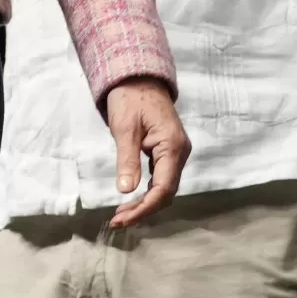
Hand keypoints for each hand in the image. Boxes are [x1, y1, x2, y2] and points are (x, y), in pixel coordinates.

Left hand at [103, 76, 191, 228]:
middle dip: (143, 209)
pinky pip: (161, 178)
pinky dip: (147, 192)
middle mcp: (179, 153)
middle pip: (165, 192)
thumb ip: (127, 159)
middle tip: (117, 220)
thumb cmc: (130, 98)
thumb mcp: (124, 128)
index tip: (122, 219)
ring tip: (121, 215)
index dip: (144, 208)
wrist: (137, 78)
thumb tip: (126, 191)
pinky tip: (132, 200)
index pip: (164, 188)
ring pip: (164, 188)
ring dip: (144, 203)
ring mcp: (175, 152)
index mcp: (172, 147)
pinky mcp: (167, 152)